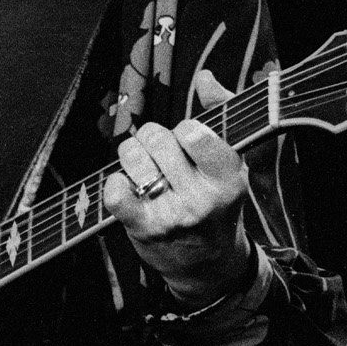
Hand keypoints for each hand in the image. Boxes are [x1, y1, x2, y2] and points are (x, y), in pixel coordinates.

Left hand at [101, 70, 253, 303]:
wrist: (210, 268)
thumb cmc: (218, 206)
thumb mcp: (232, 164)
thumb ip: (223, 114)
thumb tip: (204, 78)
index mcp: (229, 178)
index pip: (193, 131)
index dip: (183, 130)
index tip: (187, 144)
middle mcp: (202, 198)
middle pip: (157, 139)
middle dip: (152, 139)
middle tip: (159, 155)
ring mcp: (171, 216)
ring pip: (132, 158)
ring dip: (132, 156)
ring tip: (143, 169)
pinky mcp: (143, 229)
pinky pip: (114, 191)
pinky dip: (114, 183)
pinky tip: (127, 187)